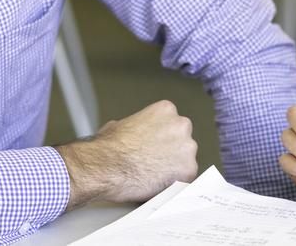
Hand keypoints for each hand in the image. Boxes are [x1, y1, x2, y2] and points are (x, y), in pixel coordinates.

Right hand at [55, 100, 197, 207]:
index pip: (172, 124)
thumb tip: (134, 133)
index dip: (163, 138)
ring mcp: (187, 148)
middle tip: (155, 162)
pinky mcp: (188, 170)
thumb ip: (137, 126)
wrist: (106, 167)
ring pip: (186, 160)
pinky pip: (186, 179)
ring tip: (154, 176)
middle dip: (172, 151)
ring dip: (174, 168)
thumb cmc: (109, 148)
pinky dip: (175, 184)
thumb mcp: (119, 125)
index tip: (155, 147)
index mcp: (165, 110)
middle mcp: (180, 125)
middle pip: (183, 140)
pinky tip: (159, 186)